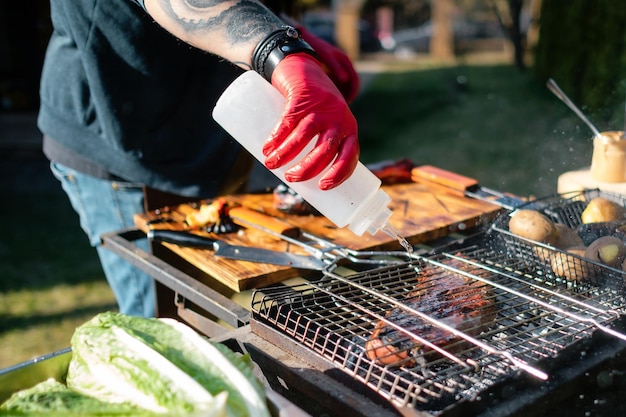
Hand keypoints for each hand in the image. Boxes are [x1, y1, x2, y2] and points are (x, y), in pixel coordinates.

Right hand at [264, 53, 358, 189]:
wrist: (303, 67)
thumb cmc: (314, 105)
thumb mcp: (328, 123)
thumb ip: (322, 144)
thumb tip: (303, 176)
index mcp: (348, 129)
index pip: (349, 156)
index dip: (338, 174)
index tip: (322, 186)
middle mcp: (339, 118)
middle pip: (326, 149)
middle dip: (308, 168)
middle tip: (291, 178)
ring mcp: (321, 106)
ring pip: (305, 135)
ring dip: (286, 154)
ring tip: (271, 164)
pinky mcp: (303, 96)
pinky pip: (289, 121)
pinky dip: (276, 137)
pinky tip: (268, 147)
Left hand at [296, 25, 359, 102]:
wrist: (302, 41)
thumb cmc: (314, 47)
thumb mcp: (326, 57)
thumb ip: (336, 68)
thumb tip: (345, 80)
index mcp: (344, 60)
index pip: (354, 78)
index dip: (353, 91)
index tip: (349, 101)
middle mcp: (342, 64)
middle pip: (350, 83)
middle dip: (348, 94)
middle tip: (343, 106)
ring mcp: (335, 67)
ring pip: (342, 84)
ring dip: (341, 94)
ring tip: (335, 104)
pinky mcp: (328, 70)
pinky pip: (334, 83)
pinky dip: (334, 90)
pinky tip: (328, 98)